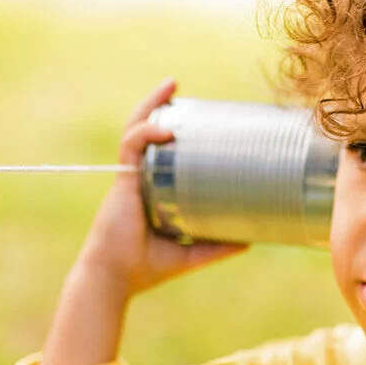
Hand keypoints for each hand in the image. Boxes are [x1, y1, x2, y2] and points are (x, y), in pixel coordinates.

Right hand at [72, 78, 248, 296]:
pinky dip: (147, 133)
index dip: (168, 128)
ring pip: (135, 130)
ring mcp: (128, 178)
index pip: (156, 150)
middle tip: (176, 86)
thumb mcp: (190, 256)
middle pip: (144, 132)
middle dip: (158, 106)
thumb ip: (217, 247)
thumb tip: (252, 240)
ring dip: (150, 105)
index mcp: (149, 190)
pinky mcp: (123, 182)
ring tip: (170, 85)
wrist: (114, 279)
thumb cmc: (145, 268)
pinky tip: (167, 126)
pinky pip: (131, 147)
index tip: (191, 114)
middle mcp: (138, 179)